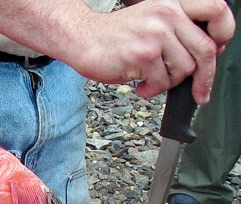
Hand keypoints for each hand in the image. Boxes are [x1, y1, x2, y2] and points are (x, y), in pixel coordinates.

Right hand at [76, 0, 234, 103]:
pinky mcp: (144, 54)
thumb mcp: (152, 20)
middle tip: (200, 91)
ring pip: (184, 69)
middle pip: (205, 49)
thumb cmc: (115, 35)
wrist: (83, 40)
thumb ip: (179, 30)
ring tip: (153, 80)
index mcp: (173, 3)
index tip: (218, 50)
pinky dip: (152, 90)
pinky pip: (162, 82)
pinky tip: (142, 85)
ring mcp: (156, 34)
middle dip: (204, 77)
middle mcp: (167, 14)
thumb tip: (206, 54)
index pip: (217, 10)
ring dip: (169, 82)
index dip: (224, 33)